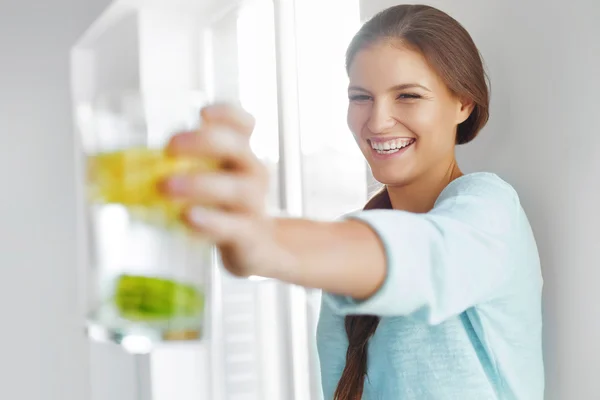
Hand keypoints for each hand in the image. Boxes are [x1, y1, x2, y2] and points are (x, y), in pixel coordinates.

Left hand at [162, 104, 282, 276]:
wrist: (255, 248)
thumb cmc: (221, 208)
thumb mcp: (204, 182)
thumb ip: (168, 171)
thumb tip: (98, 168)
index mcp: (240, 155)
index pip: (244, 124)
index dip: (227, 114)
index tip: (201, 113)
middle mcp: (252, 174)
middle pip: (239, 148)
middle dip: (204, 142)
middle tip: (169, 147)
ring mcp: (253, 206)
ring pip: (239, 189)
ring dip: (202, 184)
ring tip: (167, 187)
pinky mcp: (248, 236)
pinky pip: (234, 226)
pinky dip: (212, 221)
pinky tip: (189, 217)